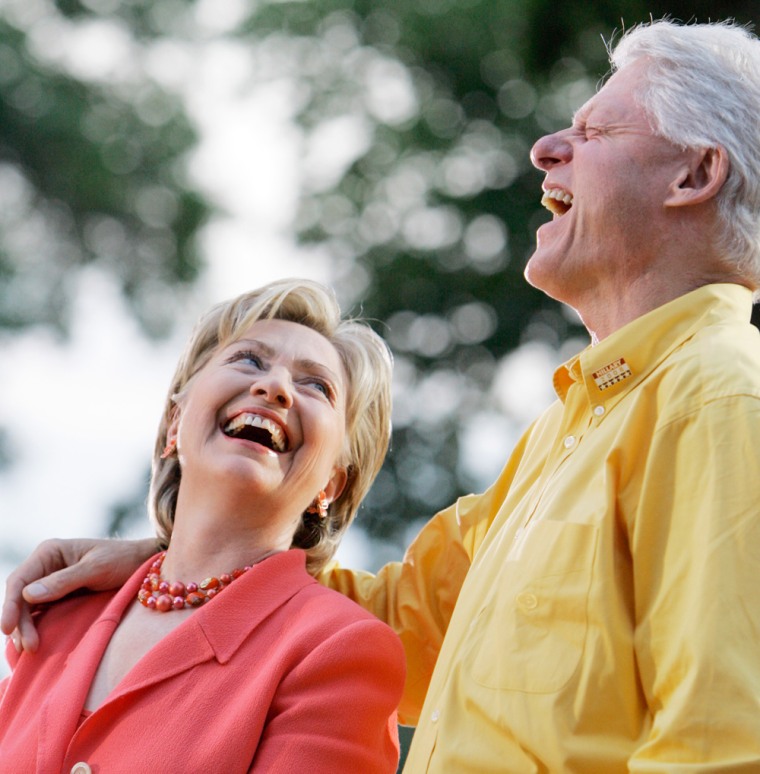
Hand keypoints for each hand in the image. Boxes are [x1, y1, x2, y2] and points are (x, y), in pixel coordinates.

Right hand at [1, 537, 156, 652]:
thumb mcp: (97, 568)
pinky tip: (34, 642)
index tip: (7, 629)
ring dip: (26, 627)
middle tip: (28, 646)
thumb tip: (28, 595)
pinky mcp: (59, 595)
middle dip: (20, 622)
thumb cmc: (122, 560)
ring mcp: (50, 581)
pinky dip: (36, 626)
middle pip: (20, 596)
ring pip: (28, 607)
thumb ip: (64, 581)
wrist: (142, 563)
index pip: (20, 579)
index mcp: (50, 552)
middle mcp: (45, 565)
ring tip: (30, 648)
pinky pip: (41, 612)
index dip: (10, 605)